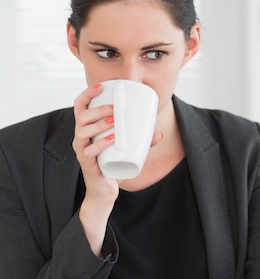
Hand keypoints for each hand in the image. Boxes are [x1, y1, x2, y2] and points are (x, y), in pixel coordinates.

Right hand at [73, 84, 161, 254]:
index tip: (101, 87)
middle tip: (115, 108)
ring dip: (99, 124)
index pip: (80, 106)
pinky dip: (100, 144)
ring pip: (83, 132)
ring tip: (114, 122)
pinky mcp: (86, 164)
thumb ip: (141, 142)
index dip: (88, 94)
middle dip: (98, 109)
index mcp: (87, 129)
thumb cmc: (112, 165)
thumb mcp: (127, 150)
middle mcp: (80, 138)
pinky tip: (112, 139)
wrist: (104, 191)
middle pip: (82, 117)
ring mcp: (81, 151)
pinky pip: (88, 151)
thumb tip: (159, 134)